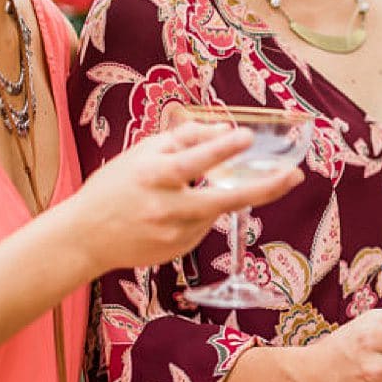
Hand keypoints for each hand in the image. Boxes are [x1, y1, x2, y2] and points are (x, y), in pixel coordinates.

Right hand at [69, 121, 301, 273]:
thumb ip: (184, 139)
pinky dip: (200, 215)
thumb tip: (227, 130)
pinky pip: (204, 227)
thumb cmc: (115, 186)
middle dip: (266, 187)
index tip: (247, 136)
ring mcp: (176, 233)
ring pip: (217, 211)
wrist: (86, 236)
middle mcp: (167, 206)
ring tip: (187, 191)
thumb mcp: (141, 153)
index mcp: (154, 175)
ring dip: (219, 197)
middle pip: (226, 199)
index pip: (194, 161)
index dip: (222, 149)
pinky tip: (174, 213)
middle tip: (295, 175)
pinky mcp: (181, 250)